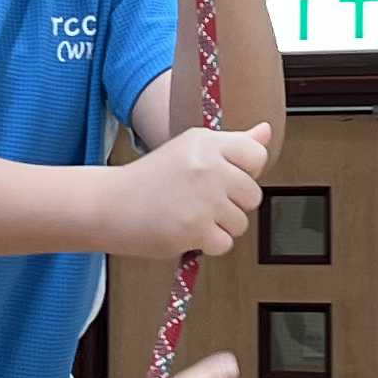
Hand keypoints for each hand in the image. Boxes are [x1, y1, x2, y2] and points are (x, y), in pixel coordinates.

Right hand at [103, 124, 270, 258]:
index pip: (257, 156)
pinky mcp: (194, 228)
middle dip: (232, 205)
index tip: (223, 178)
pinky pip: (224, 244)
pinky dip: (206, 245)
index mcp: (208, 142)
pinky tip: (185, 231)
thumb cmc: (152, 179)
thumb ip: (233, 145)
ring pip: (240, 223)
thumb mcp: (191, 150)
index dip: (245, 173)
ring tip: (190, 216)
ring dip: (219, 227)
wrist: (110, 204)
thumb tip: (267, 132)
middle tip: (200, 201)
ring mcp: (203, 198)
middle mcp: (208, 166)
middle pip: (252, 196)